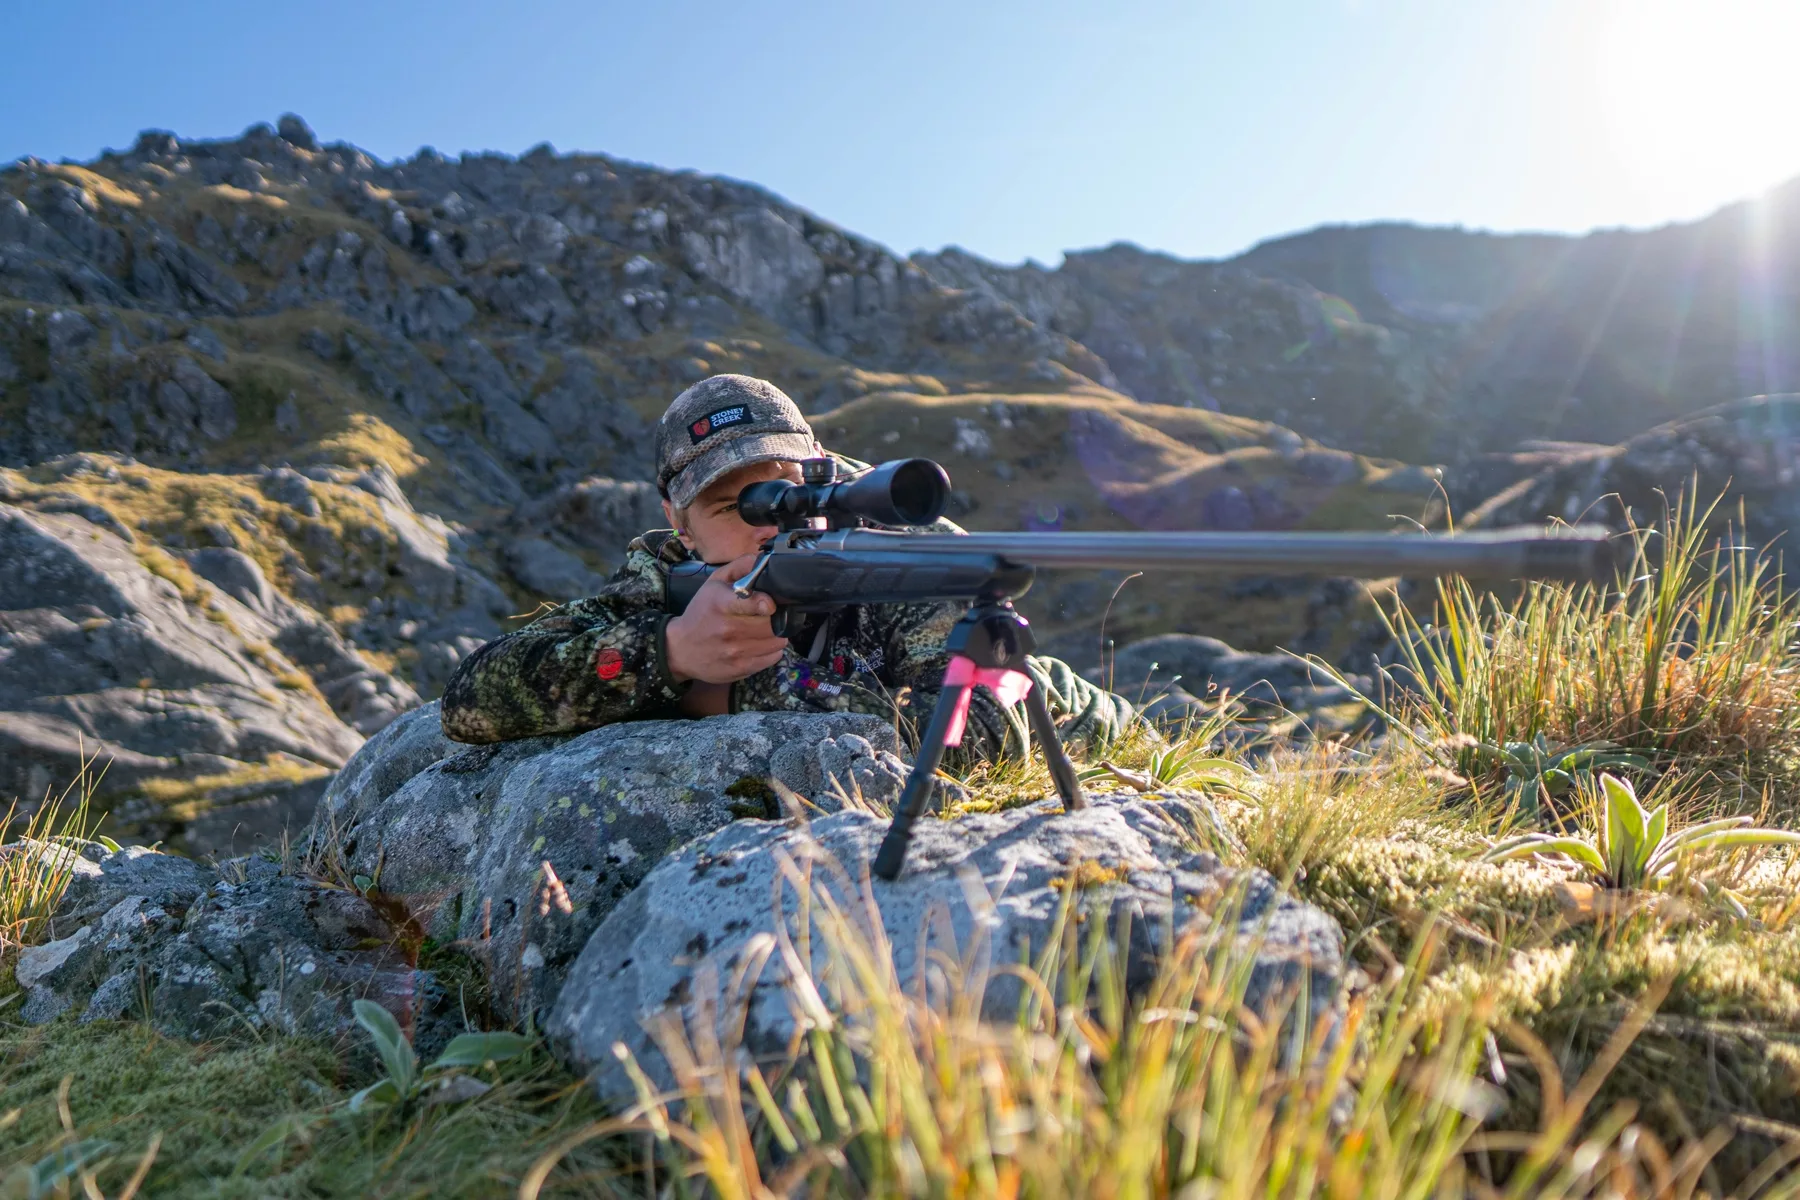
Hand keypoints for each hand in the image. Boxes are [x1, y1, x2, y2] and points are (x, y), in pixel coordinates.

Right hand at [665, 553, 788, 683]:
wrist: (680, 649)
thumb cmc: (701, 612)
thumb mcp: (714, 583)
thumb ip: (739, 567)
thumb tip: (763, 559)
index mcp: (721, 604)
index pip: (752, 604)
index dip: (767, 603)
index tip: (770, 604)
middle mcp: (729, 629)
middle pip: (773, 623)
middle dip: (777, 617)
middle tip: (770, 615)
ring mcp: (736, 652)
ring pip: (777, 641)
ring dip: (777, 634)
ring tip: (765, 629)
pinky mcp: (741, 669)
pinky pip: (773, 657)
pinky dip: (772, 649)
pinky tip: (760, 643)